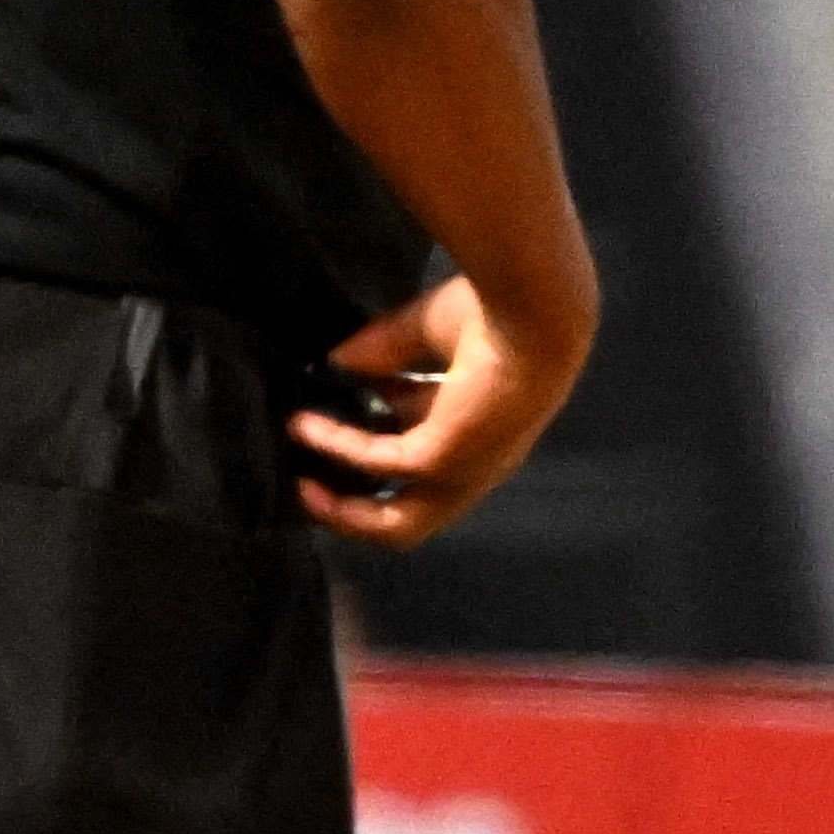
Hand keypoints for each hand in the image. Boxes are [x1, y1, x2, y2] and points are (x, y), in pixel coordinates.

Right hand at [290, 272, 581, 548]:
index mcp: (481, 442)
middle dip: (351, 512)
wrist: (535, 310)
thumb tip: (335, 362)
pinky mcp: (440, 460)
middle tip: (307, 487)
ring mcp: (460, 473)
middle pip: (405, 519)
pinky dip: (335, 447)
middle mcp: (474, 470)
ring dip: (341, 511)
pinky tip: (305, 425)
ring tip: (299, 484)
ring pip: (392, 523)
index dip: (375, 452)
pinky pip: (374, 465)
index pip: (422, 469)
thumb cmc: (501, 314)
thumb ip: (383, 351)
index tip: (333, 424)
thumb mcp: (427, 334)